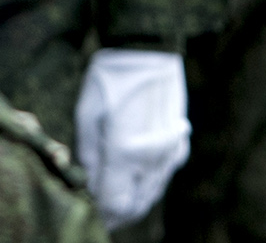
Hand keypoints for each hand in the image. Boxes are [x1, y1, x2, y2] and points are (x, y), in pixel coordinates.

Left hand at [74, 48, 189, 224]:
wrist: (147, 51)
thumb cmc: (110, 80)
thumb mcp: (86, 116)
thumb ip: (88, 159)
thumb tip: (87, 188)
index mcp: (125, 154)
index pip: (115, 205)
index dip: (101, 214)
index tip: (88, 211)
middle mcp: (151, 160)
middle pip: (135, 206)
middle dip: (116, 213)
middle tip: (98, 208)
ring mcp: (169, 155)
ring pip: (151, 195)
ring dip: (132, 201)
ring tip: (112, 193)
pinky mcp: (178, 146)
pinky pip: (162, 177)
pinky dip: (147, 184)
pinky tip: (133, 175)